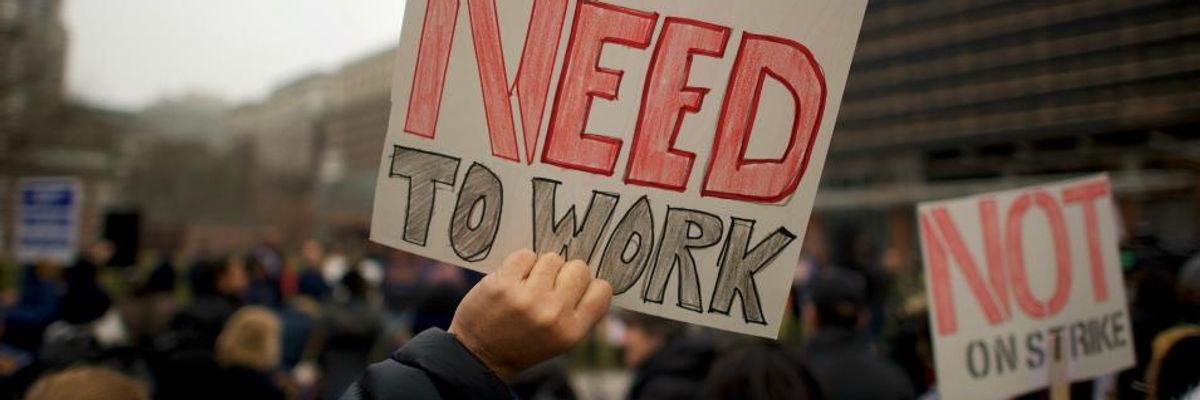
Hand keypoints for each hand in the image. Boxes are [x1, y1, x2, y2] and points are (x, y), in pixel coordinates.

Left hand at [449, 249, 612, 380]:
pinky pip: (526, 255)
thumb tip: (591, 277)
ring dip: (541, 268)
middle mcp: (554, 313)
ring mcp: (528, 297)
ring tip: (528, 285)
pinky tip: (514, 279)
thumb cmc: (524, 344)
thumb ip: (579, 312)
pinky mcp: (504, 284)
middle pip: (579, 268)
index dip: (589, 286)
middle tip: (549, 286)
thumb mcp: (562, 340)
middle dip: (565, 273)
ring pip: (552, 258)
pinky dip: (520, 263)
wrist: (480, 355)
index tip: (574, 290)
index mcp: (572, 330)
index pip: (602, 289)